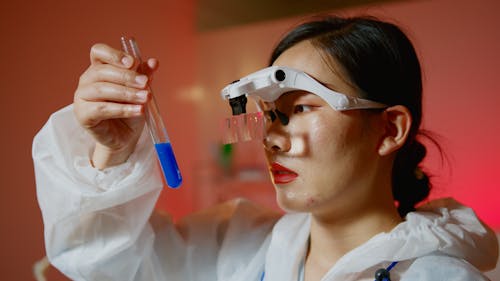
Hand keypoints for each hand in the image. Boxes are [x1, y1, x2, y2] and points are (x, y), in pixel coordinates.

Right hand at [73, 43, 158, 168]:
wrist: (125, 136)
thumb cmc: (130, 110)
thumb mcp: (140, 91)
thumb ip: (144, 75)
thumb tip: (154, 62)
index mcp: (99, 68)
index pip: (99, 52)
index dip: (114, 54)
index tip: (133, 63)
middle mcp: (87, 80)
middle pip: (102, 71)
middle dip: (127, 76)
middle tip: (146, 83)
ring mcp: (82, 97)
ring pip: (101, 90)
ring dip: (127, 93)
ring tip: (145, 98)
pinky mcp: (83, 114)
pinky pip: (101, 109)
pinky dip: (122, 109)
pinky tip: (139, 110)